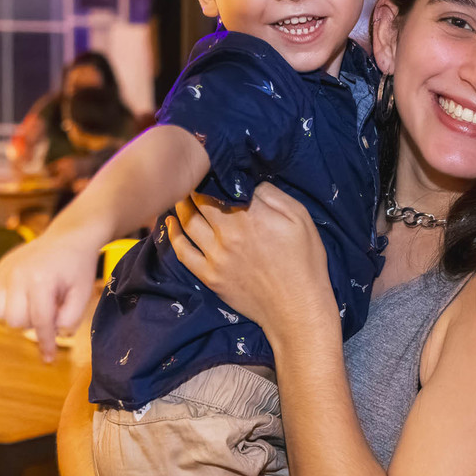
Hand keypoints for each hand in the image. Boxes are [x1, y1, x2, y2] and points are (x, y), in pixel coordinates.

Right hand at [0, 231, 98, 361]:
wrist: (69, 237)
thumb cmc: (77, 267)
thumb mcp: (84, 292)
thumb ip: (71, 318)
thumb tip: (56, 335)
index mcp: (41, 280)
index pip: (40, 322)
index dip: (46, 344)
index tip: (49, 359)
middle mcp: (17, 275)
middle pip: (15, 322)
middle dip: (32, 324)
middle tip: (49, 311)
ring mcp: (4, 272)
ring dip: (16, 317)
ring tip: (34, 304)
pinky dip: (0, 305)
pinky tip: (18, 298)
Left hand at [167, 183, 334, 335]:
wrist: (297, 308)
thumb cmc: (305, 261)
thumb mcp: (301, 219)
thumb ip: (274, 196)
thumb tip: (250, 180)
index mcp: (252, 216)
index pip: (221, 186)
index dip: (212, 173)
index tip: (210, 167)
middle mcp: (229, 233)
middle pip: (199, 201)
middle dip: (193, 186)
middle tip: (191, 177)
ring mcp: (215, 256)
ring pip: (187, 222)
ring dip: (181, 205)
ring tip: (180, 195)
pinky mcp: (209, 276)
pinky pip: (182, 252)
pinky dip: (173, 234)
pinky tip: (170, 223)